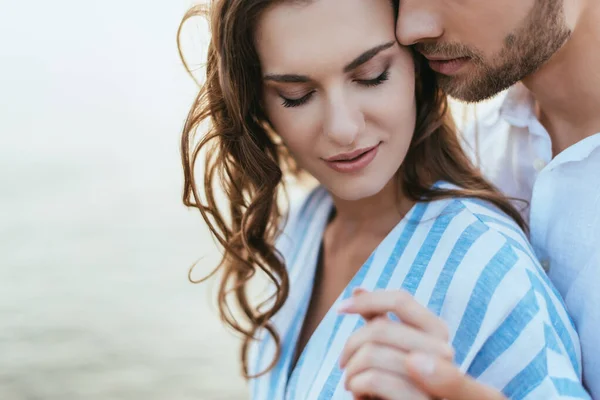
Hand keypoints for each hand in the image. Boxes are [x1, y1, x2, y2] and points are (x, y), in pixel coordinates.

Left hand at [338, 288, 506, 399]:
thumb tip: (358, 289)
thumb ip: (378, 320)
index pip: (401, 299)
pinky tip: (357, 392)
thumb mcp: (392, 348)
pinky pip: (374, 379)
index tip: (340, 307)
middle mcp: (444, 352)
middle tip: (343, 363)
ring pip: (372, 354)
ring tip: (350, 381)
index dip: (367, 299)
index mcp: (438, 332)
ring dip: (351, 369)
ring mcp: (435, 380)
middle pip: (380, 327)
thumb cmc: (397, 382)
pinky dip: (356, 385)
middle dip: (351, 344)